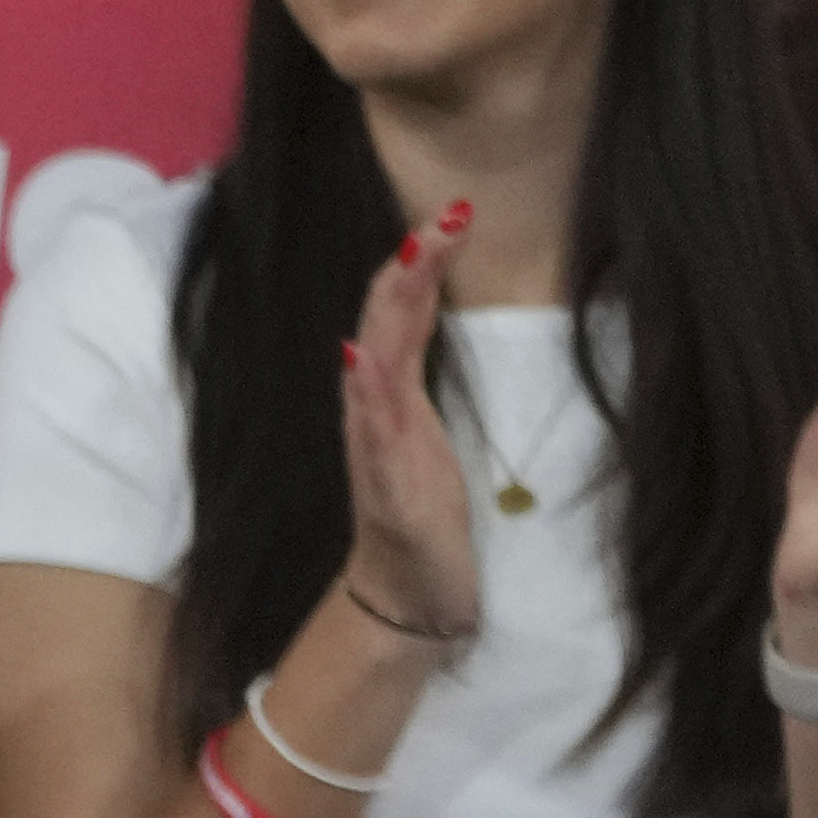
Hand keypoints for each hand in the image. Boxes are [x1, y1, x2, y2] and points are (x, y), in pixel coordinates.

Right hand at [335, 194, 490, 647]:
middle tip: (441, 217)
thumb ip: (406, 389)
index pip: (401, 318)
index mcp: (393, 400)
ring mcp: (376, 451)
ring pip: (376, 367)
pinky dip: (365, 395)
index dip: (420, 266)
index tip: (452, 216)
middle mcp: (375, 416)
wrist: (406, 601)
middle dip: (408, 270)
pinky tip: (364, 359)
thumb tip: (396, 331)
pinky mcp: (388, 491)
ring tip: (411, 260)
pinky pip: (373, 435)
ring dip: (390, 312)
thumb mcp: (426, 442)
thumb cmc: (423, 525)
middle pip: (383, 327)